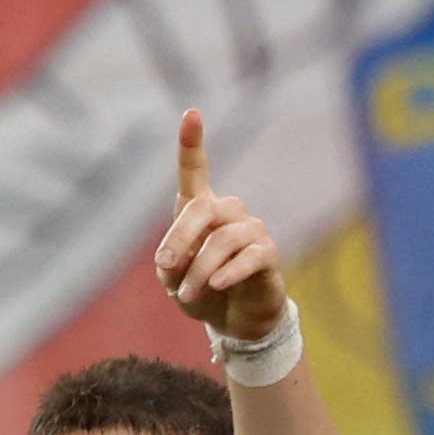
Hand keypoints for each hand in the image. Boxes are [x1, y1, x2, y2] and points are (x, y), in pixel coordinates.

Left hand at [152, 109, 286, 340]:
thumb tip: (179, 260)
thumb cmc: (203, 292)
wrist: (236, 321)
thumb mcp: (175, 281)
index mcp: (202, 211)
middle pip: (201, 209)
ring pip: (222, 240)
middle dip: (178, 239)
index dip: (192, 143)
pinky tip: (218, 286)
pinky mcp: (268, 254)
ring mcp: (251, 230)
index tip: (191, 113)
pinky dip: (228, 273)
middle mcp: (228, 212)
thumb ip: (171, 266)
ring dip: (199, 270)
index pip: (196, 171)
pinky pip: (248, 257)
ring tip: (188, 295)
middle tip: (165, 267)